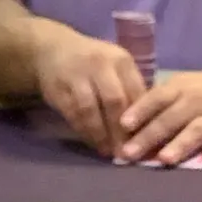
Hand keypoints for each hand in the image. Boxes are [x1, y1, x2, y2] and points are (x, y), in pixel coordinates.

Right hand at [32, 28, 145, 158]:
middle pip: (114, 101)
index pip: (136, 92)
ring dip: (100, 134)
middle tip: (126, 153)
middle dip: (120, 131)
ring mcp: (77, 75)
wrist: (54, 48)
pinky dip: (84, 132)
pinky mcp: (58, 88)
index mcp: (121, 60)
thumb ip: (131, 91)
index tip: (145, 141)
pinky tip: (92, 143)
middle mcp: (100, 64)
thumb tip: (147, 127)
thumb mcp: (116, 68)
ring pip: (91, 110)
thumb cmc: (94, 64)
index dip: (141, 119)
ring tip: (108, 152)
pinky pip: (72, 114)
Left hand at [118, 69, 201, 166]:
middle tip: (129, 153)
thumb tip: (122, 123)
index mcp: (179, 88)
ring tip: (165, 159)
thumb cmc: (201, 89)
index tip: (122, 125)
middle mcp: (196, 100)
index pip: (156, 98)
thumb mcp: (178, 86)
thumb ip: (155, 102)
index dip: (139, 111)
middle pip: (171, 119)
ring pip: (196, 131)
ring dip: (180, 144)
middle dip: (149, 136)